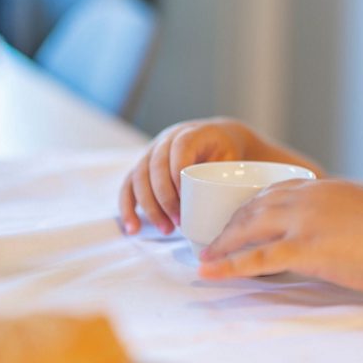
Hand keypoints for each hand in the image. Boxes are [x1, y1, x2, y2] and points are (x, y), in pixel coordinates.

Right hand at [118, 118, 247, 234]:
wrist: (219, 140)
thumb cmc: (228, 154)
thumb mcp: (235, 158)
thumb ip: (230, 175)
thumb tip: (227, 207)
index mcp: (192, 133)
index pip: (179, 149)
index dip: (178, 173)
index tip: (186, 200)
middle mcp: (167, 139)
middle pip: (155, 166)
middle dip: (164, 198)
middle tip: (178, 222)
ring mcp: (151, 152)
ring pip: (138, 177)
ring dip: (149, 206)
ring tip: (165, 229)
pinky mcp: (142, 167)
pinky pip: (128, 186)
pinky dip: (128, 207)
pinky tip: (133, 228)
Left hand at [197, 179, 362, 293]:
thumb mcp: (362, 213)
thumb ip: (338, 216)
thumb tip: (329, 234)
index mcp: (321, 187)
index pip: (274, 190)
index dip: (251, 207)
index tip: (238, 220)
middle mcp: (306, 198)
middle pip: (253, 207)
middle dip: (229, 225)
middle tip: (214, 242)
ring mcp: (302, 222)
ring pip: (248, 229)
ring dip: (222, 245)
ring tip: (205, 258)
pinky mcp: (303, 249)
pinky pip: (256, 259)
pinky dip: (228, 266)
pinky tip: (211, 273)